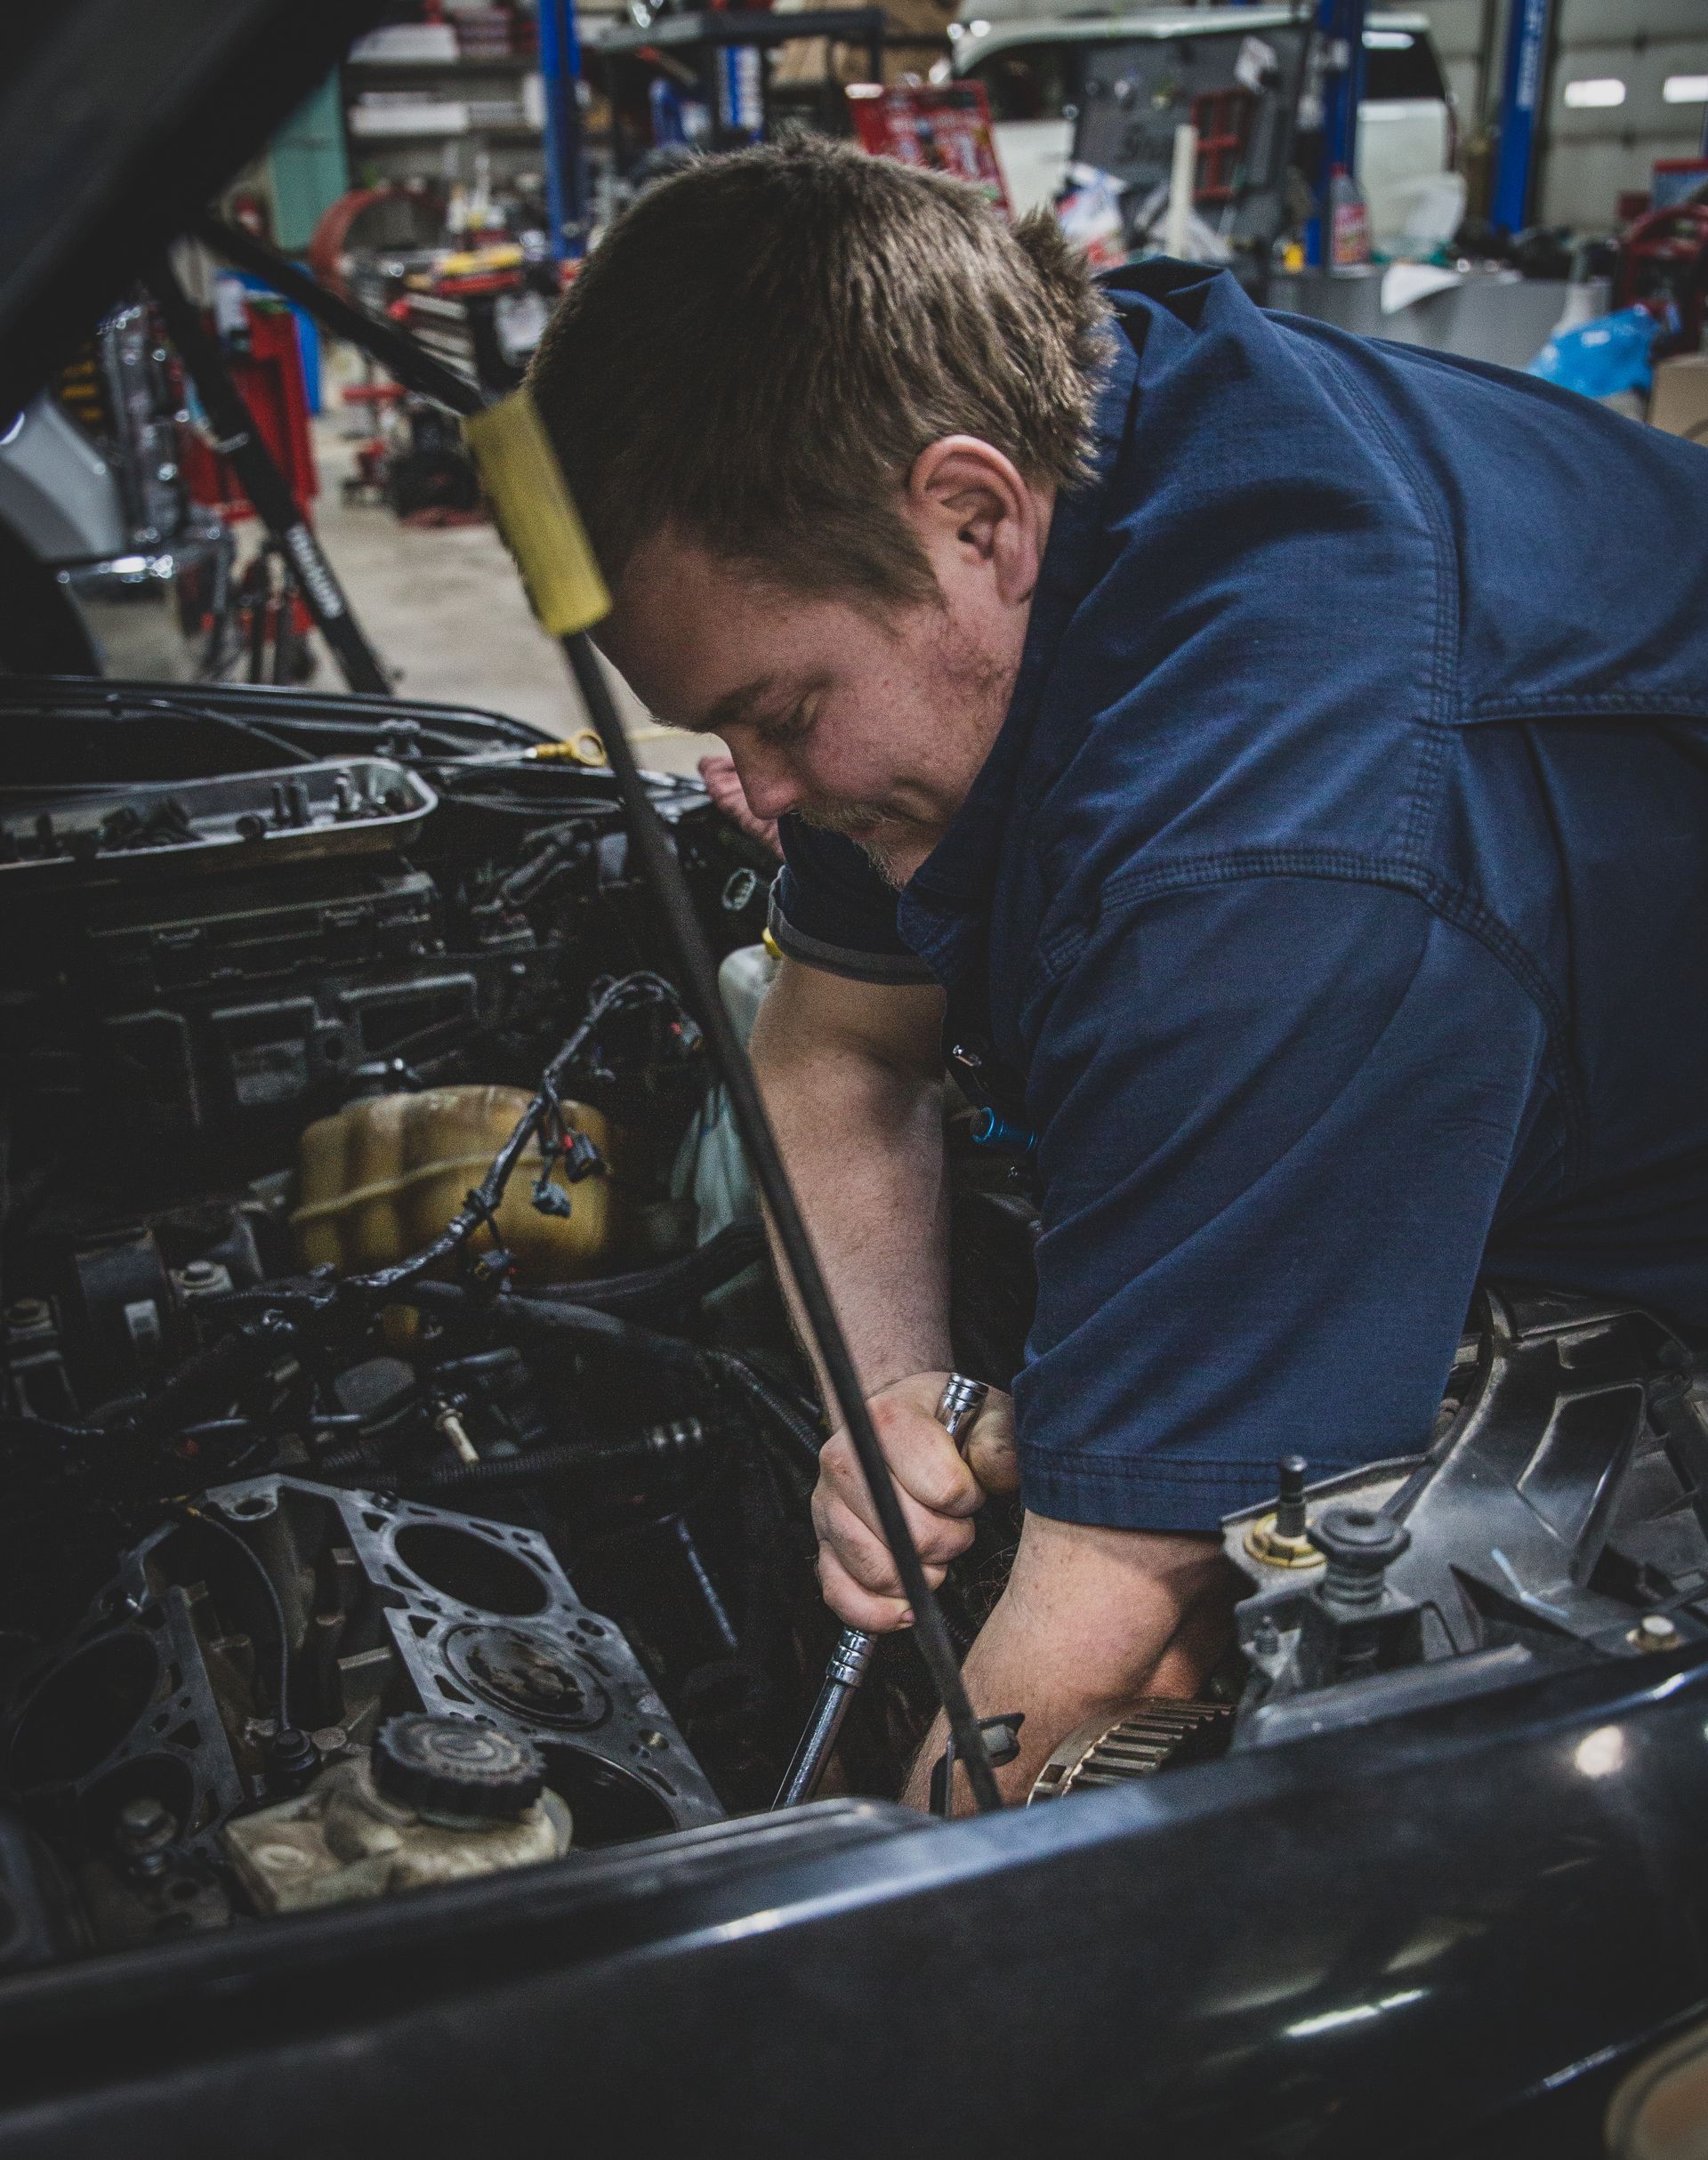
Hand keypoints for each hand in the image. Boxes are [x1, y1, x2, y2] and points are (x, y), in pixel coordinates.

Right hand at [811, 1371, 1017, 1631]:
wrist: (903, 1421)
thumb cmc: (947, 1422)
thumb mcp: (987, 1416)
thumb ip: (1000, 1442)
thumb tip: (997, 1473)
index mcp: (887, 1420)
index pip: (943, 1489)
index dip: (969, 1499)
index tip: (969, 1489)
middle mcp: (845, 1460)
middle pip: (912, 1537)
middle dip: (950, 1540)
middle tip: (955, 1522)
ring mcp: (827, 1504)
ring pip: (879, 1572)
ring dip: (920, 1575)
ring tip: (932, 1548)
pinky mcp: (821, 1542)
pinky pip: (841, 1596)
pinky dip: (878, 1611)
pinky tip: (905, 1601)